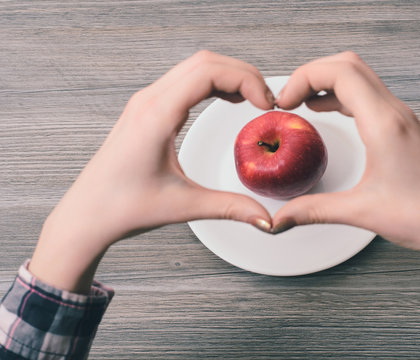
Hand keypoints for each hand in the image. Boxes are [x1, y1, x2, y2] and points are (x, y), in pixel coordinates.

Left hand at [29, 51, 273, 292]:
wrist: (87, 214)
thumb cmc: (123, 207)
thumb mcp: (183, 206)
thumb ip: (230, 207)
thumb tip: (265, 218)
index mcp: (156, 115)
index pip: (208, 72)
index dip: (245, 79)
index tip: (266, 104)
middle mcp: (149, 100)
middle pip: (205, 61)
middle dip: (242, 74)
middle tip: (265, 100)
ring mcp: (145, 102)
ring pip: (194, 67)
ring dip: (227, 75)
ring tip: (252, 98)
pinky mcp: (146, 109)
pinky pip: (184, 80)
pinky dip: (211, 83)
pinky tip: (226, 98)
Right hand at [273, 51, 419, 306]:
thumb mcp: (360, 211)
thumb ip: (313, 210)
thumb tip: (280, 217)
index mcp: (385, 124)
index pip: (341, 72)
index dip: (305, 77)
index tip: (285, 101)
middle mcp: (395, 113)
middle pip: (349, 65)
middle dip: (313, 74)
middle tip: (289, 98)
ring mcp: (401, 118)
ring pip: (360, 76)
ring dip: (328, 81)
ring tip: (301, 101)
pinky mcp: (403, 127)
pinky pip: (368, 96)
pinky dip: (342, 95)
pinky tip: (328, 109)